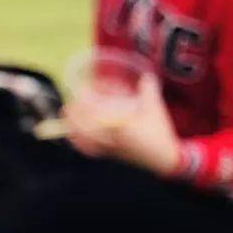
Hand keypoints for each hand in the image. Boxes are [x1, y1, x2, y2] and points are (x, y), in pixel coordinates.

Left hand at [64, 72, 181, 176]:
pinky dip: (80, 143)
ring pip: (84, 139)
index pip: (94, 112)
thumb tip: (146, 74)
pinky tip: (74, 138)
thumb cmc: (159, 133)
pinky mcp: (110, 155)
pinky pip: (90, 150)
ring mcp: (108, 148)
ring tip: (67, 119)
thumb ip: (148, 89)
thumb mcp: (155, 108)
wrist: (164, 158)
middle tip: (68, 107)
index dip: (84, 101)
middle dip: (74, 116)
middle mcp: (110, 137)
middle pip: (83, 127)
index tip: (80, 92)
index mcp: (118, 124)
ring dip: (74, 128)